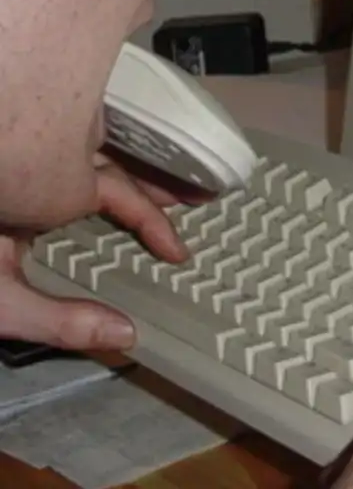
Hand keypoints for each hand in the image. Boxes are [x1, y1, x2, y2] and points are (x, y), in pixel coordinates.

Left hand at [0, 152, 202, 352]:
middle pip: (112, 164)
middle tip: (194, 198)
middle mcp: (41, 176)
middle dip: (155, 184)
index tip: (179, 252)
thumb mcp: (2, 304)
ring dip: (133, 174)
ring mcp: (32, 179)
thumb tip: (127, 332)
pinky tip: (113, 194)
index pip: (115, 192)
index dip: (153, 220)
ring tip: (169, 190)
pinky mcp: (22, 188)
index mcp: (40, 193)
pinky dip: (104, 176)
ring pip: (95, 158)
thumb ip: (59, 318)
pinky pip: (75, 168)